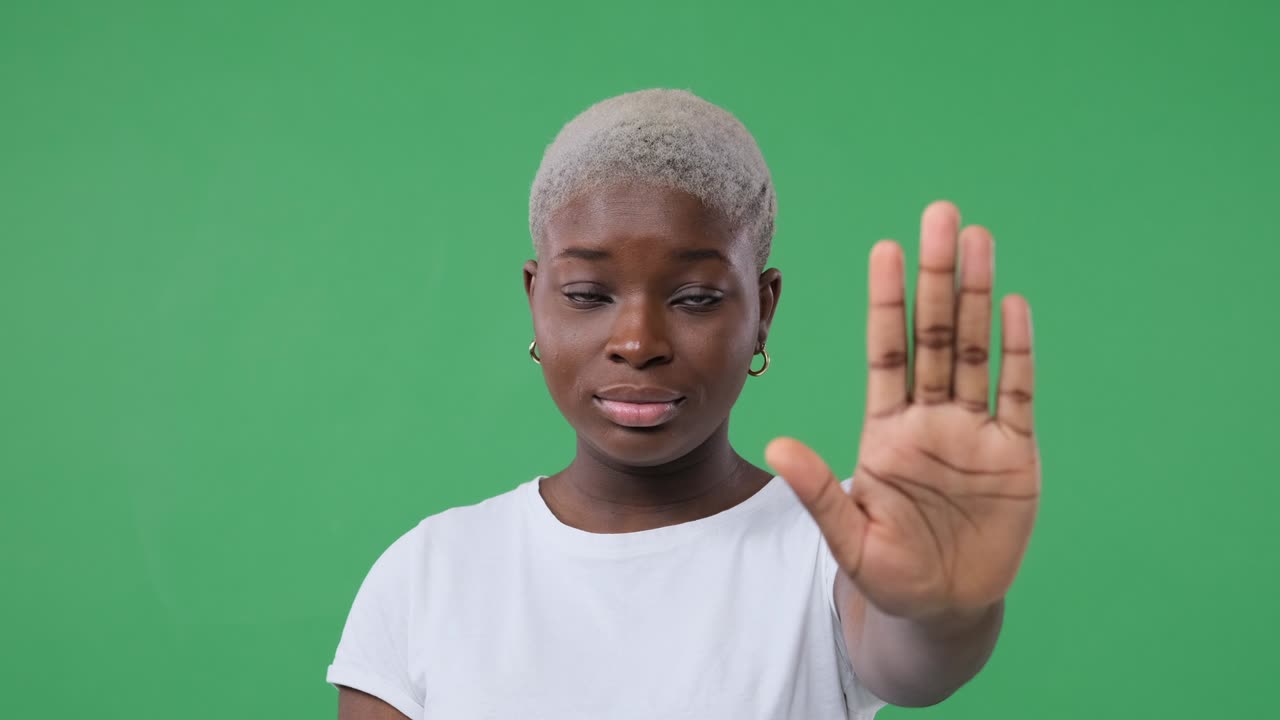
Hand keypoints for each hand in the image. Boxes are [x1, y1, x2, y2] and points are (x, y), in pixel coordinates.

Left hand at [766, 200, 1040, 621]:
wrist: (943, 610)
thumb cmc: (889, 574)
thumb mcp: (848, 538)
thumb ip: (819, 492)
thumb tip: (774, 447)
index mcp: (886, 431)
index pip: (886, 351)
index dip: (886, 301)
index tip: (884, 249)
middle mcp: (930, 418)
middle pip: (935, 334)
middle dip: (938, 277)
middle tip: (941, 215)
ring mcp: (974, 432)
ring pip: (976, 351)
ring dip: (978, 295)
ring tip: (978, 238)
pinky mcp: (1015, 455)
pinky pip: (1017, 394)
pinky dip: (1018, 352)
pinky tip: (1014, 305)